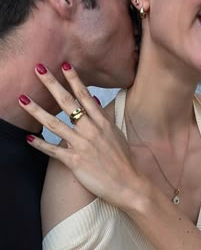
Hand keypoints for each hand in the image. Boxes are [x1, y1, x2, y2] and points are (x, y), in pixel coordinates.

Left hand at [19, 63, 143, 209]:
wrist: (129, 183)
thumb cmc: (124, 160)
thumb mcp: (116, 135)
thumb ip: (103, 118)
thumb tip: (93, 102)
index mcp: (102, 123)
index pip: (85, 96)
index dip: (74, 80)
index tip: (64, 66)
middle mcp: (90, 130)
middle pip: (67, 102)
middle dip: (52, 84)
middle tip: (39, 69)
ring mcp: (81, 145)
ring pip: (54, 124)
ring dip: (36, 110)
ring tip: (23, 99)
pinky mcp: (75, 161)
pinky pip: (53, 150)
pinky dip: (40, 144)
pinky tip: (28, 138)